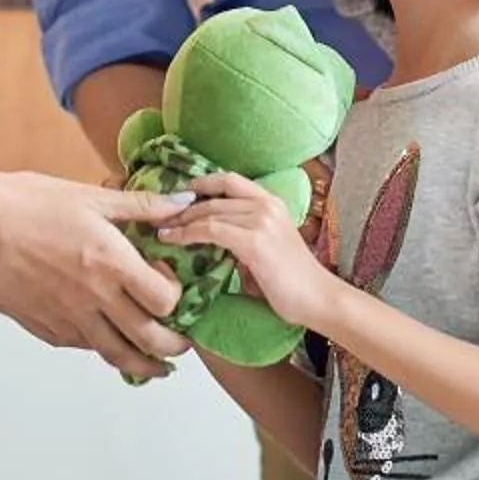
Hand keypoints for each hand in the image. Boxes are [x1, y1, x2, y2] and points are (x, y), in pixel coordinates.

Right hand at [0, 167, 194, 380]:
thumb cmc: (25, 204)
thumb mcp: (89, 197)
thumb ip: (140, 205)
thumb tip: (182, 201)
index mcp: (111, 264)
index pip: (166, 301)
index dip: (177, 294)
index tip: (170, 280)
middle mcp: (94, 299)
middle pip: (152, 341)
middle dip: (175, 345)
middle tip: (181, 339)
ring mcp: (69, 319)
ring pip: (119, 357)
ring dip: (146, 364)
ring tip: (157, 363)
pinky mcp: (45, 329)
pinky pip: (85, 347)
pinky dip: (103, 348)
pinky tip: (107, 338)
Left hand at [152, 173, 341, 333]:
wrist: (318, 299)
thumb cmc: (292, 282)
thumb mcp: (265, 248)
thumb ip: (240, 235)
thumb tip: (207, 236)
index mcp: (271, 201)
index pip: (229, 180)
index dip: (201, 183)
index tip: (178, 195)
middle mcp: (266, 204)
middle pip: (214, 194)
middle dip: (183, 204)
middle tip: (160, 215)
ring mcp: (261, 220)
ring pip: (208, 211)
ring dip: (180, 220)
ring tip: (161, 228)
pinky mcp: (254, 241)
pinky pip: (210, 230)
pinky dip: (186, 234)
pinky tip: (172, 240)